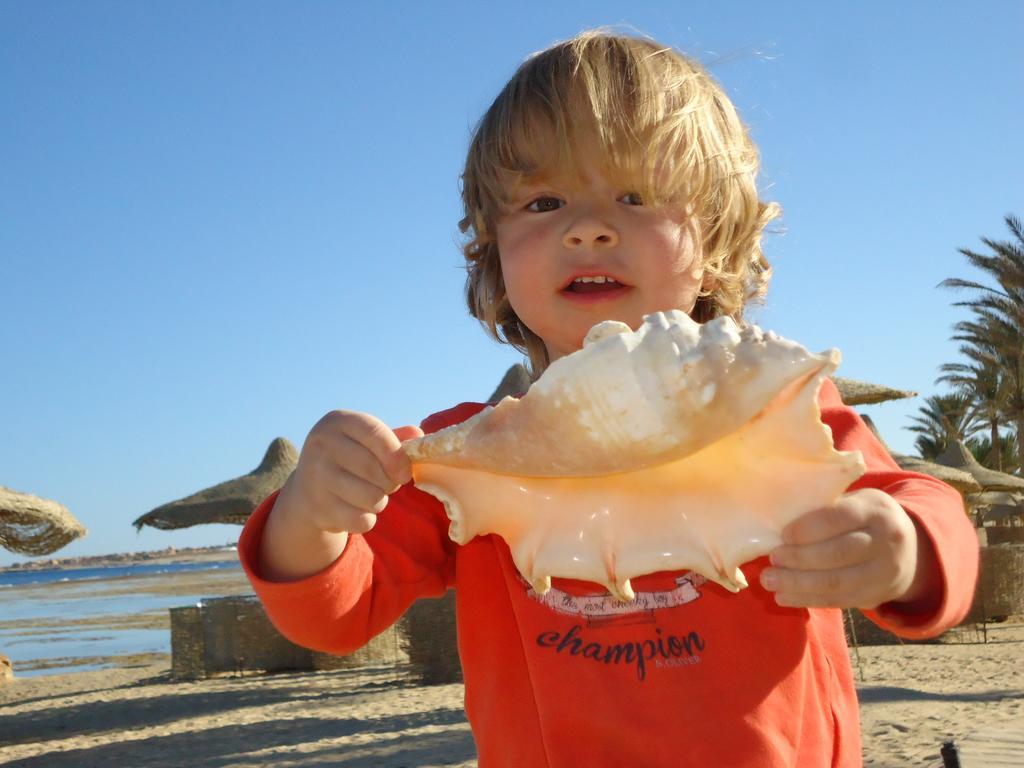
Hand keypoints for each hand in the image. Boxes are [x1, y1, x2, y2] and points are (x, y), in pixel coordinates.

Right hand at [276, 410, 423, 534]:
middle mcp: (322, 445)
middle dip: (389, 482)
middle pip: (375, 470)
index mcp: (338, 421)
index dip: (397, 455)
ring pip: (372, 498)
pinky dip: (366, 520)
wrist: (308, 489)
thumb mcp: (368, 441)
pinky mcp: (316, 507)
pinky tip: (354, 510)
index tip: (405, 473)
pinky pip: (361, 520)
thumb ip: (395, 438)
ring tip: (368, 495)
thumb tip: (418, 435)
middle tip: (383, 484)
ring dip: (379, 502)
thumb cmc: (349, 459)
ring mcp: (315, 477)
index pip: (376, 433)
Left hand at [759, 488, 940, 611]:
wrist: (912, 549)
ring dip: (798, 584)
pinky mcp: (876, 596)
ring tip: (769, 581)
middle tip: (771, 559)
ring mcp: (884, 572)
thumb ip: (825, 508)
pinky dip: (807, 599)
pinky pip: (838, 601)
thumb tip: (775, 521)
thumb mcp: (855, 501)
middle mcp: (886, 541)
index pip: (840, 518)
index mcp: (876, 510)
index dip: (808, 528)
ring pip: (837, 582)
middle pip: (838, 553)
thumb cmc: (865, 518)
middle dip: (800, 558)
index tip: (782, 535)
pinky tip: (783, 597)